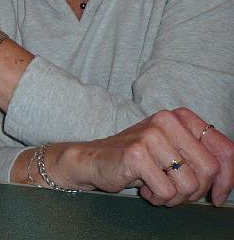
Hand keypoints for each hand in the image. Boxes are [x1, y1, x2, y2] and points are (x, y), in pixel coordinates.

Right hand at [48, 109, 225, 206]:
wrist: (94, 159)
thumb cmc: (138, 159)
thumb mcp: (173, 150)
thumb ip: (200, 157)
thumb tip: (228, 183)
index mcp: (181, 117)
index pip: (225, 150)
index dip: (227, 179)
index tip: (218, 195)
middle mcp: (167, 120)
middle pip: (209, 169)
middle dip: (196, 191)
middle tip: (177, 192)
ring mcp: (151, 135)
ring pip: (189, 184)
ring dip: (175, 197)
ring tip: (157, 189)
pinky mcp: (137, 154)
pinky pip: (167, 191)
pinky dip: (157, 198)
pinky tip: (144, 188)